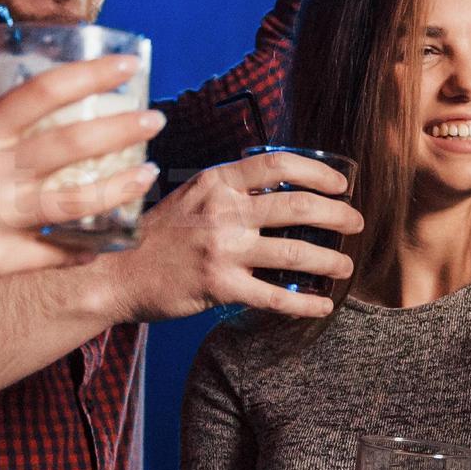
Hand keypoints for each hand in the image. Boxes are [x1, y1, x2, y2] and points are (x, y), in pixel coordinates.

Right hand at [0, 55, 163, 306]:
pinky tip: (114, 237)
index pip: (41, 93)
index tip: (128, 66)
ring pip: (74, 203)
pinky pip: (56, 254)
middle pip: (69, 145)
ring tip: (148, 174)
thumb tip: (42, 115)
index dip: (91, 75)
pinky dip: (89, 246)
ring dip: (119, 188)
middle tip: (155, 119)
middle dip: (121, 129)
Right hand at [91, 151, 360, 323]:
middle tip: (356, 223)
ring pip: (294, 251)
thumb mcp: (190, 196)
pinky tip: (323, 305)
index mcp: (216, 181)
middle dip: (338, 214)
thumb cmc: (157, 236)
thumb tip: (281, 187)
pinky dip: (305, 303)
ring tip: (346, 265)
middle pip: (297, 205)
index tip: (342, 184)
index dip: (319, 172)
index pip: (279, 165)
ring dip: (330, 259)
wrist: (115, 273)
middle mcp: (222, 211)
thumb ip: (229, 189)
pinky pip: (275, 297)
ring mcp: (222, 249)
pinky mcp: (219, 286)